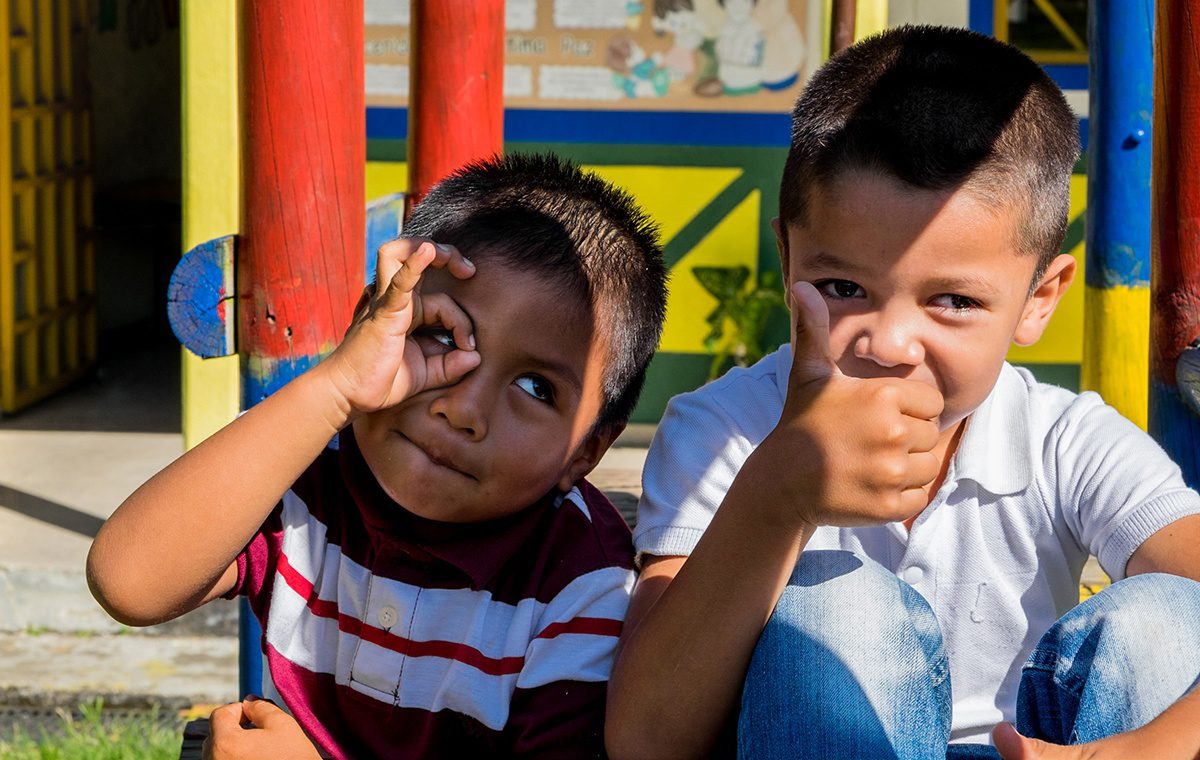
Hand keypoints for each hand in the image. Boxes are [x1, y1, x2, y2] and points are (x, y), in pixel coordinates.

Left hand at [202, 697, 321, 759]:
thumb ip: (261, 707)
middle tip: (258, 731)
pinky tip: (256, 759)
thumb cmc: (293, 758)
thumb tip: (249, 702)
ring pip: (219, 752)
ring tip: (258, 749)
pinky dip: (235, 758)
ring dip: (234, 746)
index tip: (255, 714)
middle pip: (216, 734)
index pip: (219, 715)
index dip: (239, 709)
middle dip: (235, 728)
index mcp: (225, 743)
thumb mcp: (282, 724)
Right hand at [321, 238, 479, 418]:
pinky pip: (398, 282)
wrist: (348, 395)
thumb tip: (476, 357)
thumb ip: (450, 366)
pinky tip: (428, 251)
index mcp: (407, 310)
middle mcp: (395, 299)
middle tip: (469, 270)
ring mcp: (386, 302)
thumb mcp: (425, 374)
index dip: (463, 321)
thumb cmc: (381, 382)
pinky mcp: (383, 313)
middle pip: (416, 256)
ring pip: (398, 253)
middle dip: (446, 254)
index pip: (443, 300)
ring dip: (426, 247)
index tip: (469, 347)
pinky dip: (413, 264)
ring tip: (450, 259)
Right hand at [753, 281, 943, 528]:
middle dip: (906, 440)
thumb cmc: (802, 424)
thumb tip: (802, 286)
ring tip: (870, 465)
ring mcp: (891, 473)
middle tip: (868, 444)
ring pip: (927, 467)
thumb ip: (814, 329)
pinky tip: (871, 487)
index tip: (874, 418)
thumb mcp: (809, 374)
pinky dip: (900, 497)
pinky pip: (918, 498)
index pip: (928, 403)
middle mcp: (892, 433)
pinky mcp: (890, 506)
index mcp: (883, 396)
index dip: (906, 410)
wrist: (781, 484)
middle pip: (930, 436)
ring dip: (905, 469)